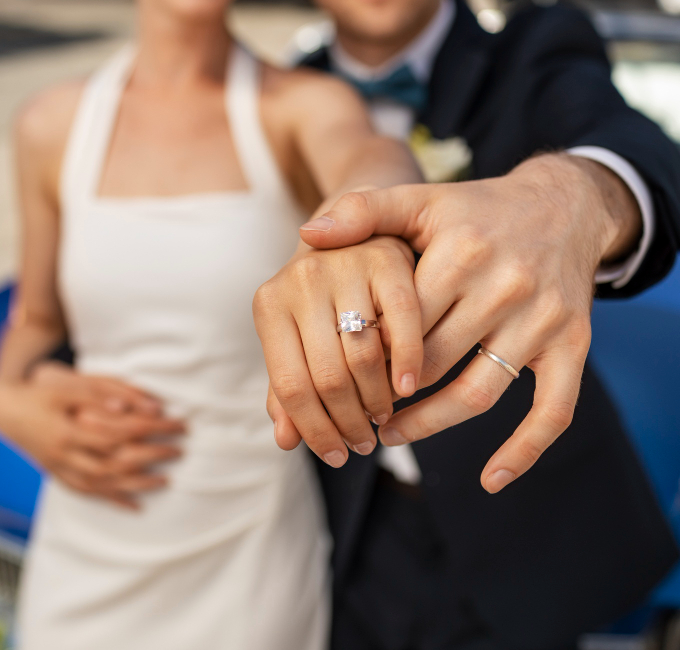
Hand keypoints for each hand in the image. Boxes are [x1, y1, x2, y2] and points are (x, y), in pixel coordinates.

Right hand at [0, 362, 184, 508]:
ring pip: (102, 483)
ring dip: (136, 484)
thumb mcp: (73, 384)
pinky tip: (135, 506)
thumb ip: (108, 392)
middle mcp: (64, 454)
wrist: (3, 408)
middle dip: (151, 458)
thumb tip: (149, 404)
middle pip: (115, 462)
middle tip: (179, 450)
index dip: (152, 429)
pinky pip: (87, 493)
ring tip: (165, 480)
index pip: (121, 432)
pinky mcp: (57, 474)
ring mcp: (59, 468)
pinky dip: (112, 500)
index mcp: (68, 429)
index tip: (178, 424)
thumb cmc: (41, 391)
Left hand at [253, 236, 421, 468]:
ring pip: (364, 358)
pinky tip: (410, 388)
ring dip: (378, 400)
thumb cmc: (325, 294)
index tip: (334, 455)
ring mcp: (344, 267)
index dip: (313, 430)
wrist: (359, 225)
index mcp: (269, 302)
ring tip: (383, 419)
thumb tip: (285, 439)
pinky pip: (402, 325)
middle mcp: (301, 280)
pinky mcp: (388, 259)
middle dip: (349, 423)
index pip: (288, 386)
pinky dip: (408, 362)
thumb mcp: (298, 329)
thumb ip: (289, 382)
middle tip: (364, 443)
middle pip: (327, 378)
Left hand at [299, 153, 641, 491]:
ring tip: (388, 433)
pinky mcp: (572, 345)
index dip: (364, 353)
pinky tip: (490, 480)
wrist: (565, 205)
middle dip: (386, 391)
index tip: (335, 370)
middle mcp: (505, 286)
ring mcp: (542, 320)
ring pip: (477, 394)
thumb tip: (306, 236)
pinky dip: (524, 452)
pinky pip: (553, 411)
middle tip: (353, 406)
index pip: (398, 322)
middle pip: (431, 363)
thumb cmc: (477, 211)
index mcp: (461, 253)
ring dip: (428, 425)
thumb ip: (363, 212)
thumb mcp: (421, 201)